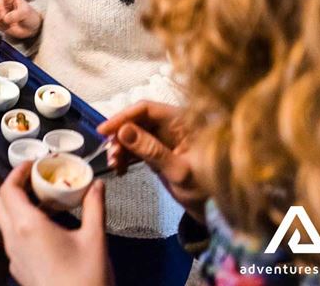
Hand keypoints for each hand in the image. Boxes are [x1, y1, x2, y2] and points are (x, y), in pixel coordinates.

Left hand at [0, 162, 112, 285]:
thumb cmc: (86, 278)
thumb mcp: (95, 239)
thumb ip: (94, 206)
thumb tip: (97, 184)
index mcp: (27, 226)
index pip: (8, 189)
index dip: (17, 172)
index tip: (34, 164)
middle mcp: (13, 240)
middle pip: (1, 203)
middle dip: (15, 186)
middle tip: (38, 179)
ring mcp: (14, 257)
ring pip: (5, 222)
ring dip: (19, 206)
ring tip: (46, 201)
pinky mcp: (19, 270)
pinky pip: (13, 239)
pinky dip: (22, 224)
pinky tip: (48, 227)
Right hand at [97, 101, 207, 222]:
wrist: (215, 210)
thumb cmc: (205, 190)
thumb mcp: (178, 171)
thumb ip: (151, 150)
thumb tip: (123, 131)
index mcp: (183, 121)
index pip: (147, 109)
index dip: (123, 117)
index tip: (104, 131)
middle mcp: (173, 124)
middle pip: (137, 120)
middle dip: (120, 135)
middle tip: (110, 154)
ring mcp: (165, 137)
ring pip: (134, 133)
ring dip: (121, 147)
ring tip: (115, 164)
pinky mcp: (159, 150)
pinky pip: (137, 146)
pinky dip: (126, 155)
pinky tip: (120, 169)